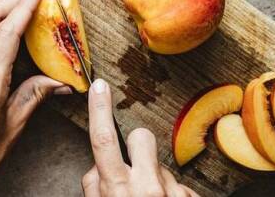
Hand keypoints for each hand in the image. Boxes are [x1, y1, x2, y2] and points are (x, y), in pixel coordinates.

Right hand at [83, 79, 198, 196]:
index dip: (100, 110)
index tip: (99, 87)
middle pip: (142, 137)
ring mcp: (171, 192)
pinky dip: (172, 195)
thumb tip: (98, 165)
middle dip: (138, 144)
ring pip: (162, 165)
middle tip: (137, 169)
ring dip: (155, 179)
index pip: (104, 139)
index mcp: (118, 189)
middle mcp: (147, 187)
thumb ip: (94, 185)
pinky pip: (180, 185)